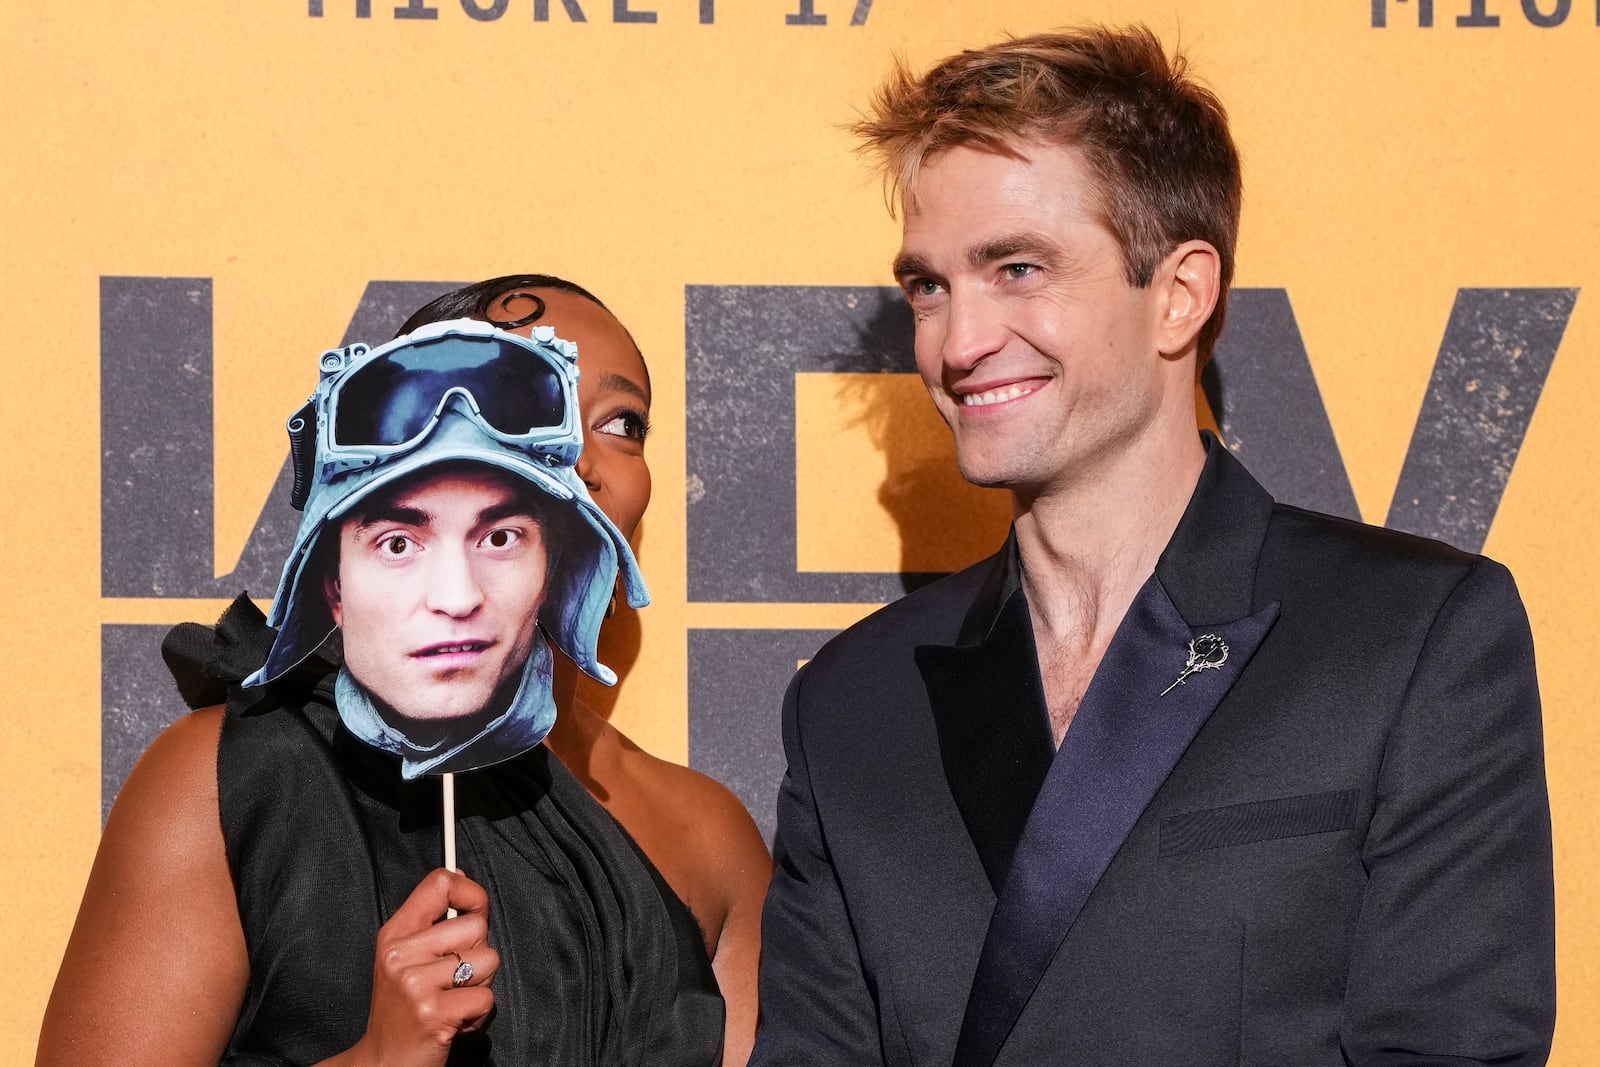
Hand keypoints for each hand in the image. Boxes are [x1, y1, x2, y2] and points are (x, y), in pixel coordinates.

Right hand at [344, 868, 500, 1066]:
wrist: (384, 1061)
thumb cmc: (403, 1008)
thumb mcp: (406, 957)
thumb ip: (433, 919)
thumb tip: (457, 874)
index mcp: (395, 933)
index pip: (440, 883)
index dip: (471, 892)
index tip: (475, 910)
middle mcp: (400, 954)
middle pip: (476, 925)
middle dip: (478, 953)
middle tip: (454, 979)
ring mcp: (415, 984)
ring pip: (488, 960)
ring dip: (481, 985)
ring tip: (454, 999)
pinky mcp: (433, 1013)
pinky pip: (487, 997)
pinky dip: (479, 1013)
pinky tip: (455, 1020)